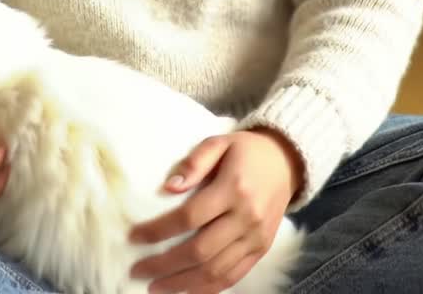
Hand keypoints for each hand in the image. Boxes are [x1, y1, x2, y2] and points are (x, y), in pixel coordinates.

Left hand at [129, 128, 304, 293]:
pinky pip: (234, 276)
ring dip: (183, 283)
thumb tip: (169, 187)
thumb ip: (194, 162)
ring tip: (156, 287)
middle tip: (138, 270)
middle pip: (200, 251)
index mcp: (233, 189)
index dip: (159, 231)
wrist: (287, 162)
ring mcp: (256, 238)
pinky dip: (209, 288)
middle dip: (164, 265)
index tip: (134, 237)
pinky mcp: (261, 249)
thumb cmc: (246, 151)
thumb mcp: (219, 143)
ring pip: (216, 271)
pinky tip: (188, 291)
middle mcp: (247, 218)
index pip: (189, 217)